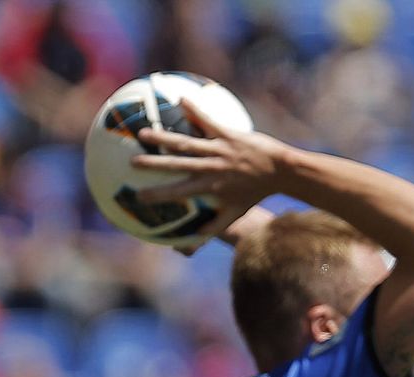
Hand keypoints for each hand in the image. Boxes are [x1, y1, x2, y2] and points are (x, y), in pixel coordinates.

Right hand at [130, 98, 289, 242]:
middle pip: (177, 165)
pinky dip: (193, 110)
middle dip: (154, 164)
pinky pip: (207, 120)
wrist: (281, 171)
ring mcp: (219, 150)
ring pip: (187, 143)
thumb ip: (215, 225)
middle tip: (132, 162)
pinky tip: (179, 98)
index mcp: (210, 187)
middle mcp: (212, 168)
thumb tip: (193, 240)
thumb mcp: (237, 212)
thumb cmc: (257, 192)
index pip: (179, 192)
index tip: (138, 197)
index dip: (158, 195)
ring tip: (144, 133)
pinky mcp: (228, 134)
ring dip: (164, 138)